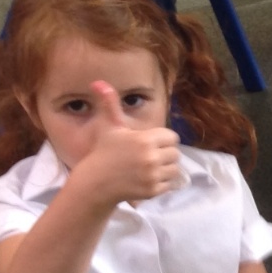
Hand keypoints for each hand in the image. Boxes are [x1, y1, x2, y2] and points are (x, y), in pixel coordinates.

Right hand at [77, 82, 180, 205]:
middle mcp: (151, 157)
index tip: (150, 143)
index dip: (162, 140)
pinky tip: (146, 179)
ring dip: (166, 169)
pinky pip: (169, 185)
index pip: (172, 137)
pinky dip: (161, 183)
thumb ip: (109, 104)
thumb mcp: (109, 126)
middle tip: (149, 156)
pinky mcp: (153, 190)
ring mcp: (153, 175)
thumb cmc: (104, 151)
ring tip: (150, 167)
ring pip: (175, 169)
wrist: (96, 182)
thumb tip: (98, 81)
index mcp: (145, 140)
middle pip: (175, 153)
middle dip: (165, 154)